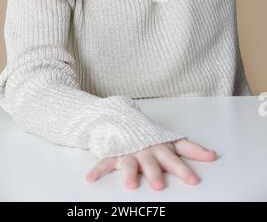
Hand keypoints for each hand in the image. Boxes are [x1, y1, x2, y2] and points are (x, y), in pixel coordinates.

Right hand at [85, 138, 216, 190]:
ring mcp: (128, 152)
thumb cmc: (151, 137)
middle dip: (154, 173)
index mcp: (160, 147)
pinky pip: (104, 162)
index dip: (183, 169)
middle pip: (151, 162)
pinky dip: (97, 170)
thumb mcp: (171, 141)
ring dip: (129, 173)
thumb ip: (191, 149)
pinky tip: (91, 178)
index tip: (193, 180)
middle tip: (159, 185)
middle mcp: (145, 150)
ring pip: (128, 163)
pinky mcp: (113, 154)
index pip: (174, 158)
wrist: (125, 119)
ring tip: (131, 184)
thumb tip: (213, 155)